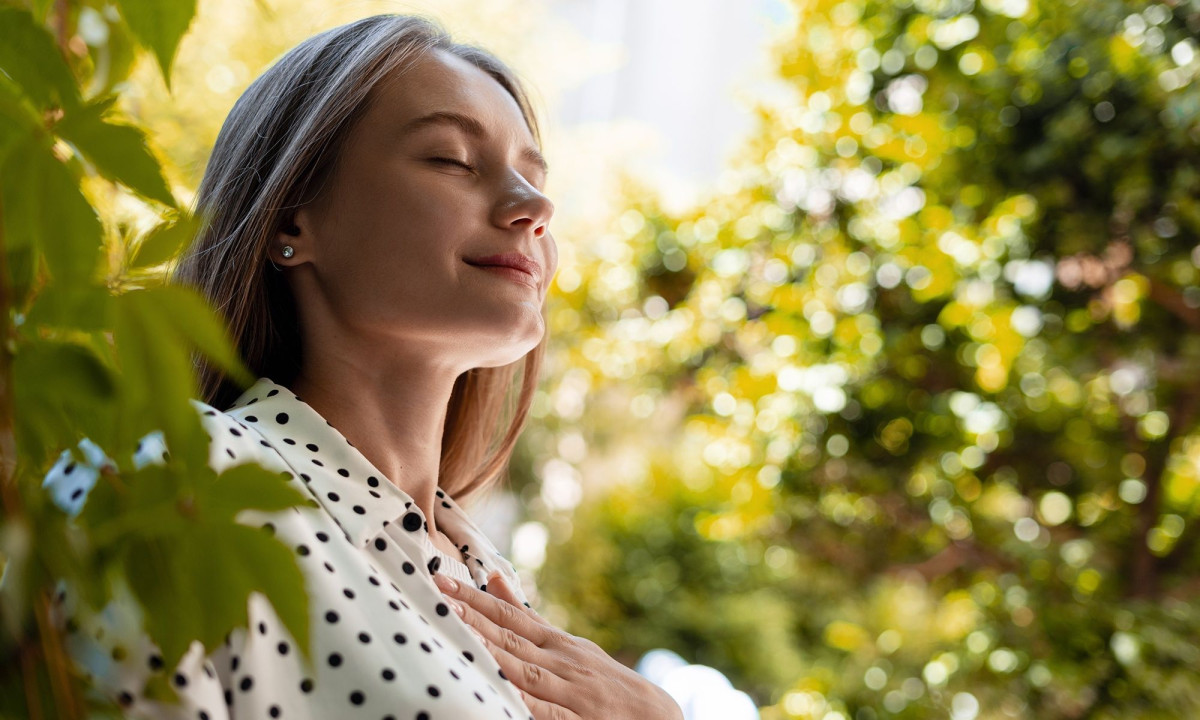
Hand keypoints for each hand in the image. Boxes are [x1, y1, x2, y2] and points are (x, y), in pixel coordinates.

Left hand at [433, 571, 683, 719]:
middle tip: (441, 595)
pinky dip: (527, 702)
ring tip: (460, 633)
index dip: (476, 600)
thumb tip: (493, 577)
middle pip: (512, 638)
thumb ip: (526, 616)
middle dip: (475, 618)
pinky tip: (504, 692)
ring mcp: (572, 692)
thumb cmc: (603, 680)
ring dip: (492, 652)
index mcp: (558, 643)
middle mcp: (563, 663)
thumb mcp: (568, 644)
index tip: (443, 582)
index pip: (511, 617)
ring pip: (526, 672)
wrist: (657, 716)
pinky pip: (548, 713)